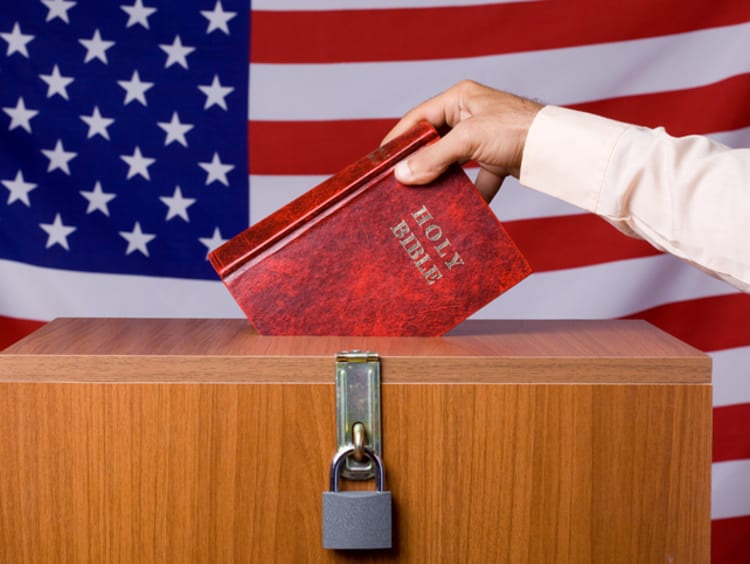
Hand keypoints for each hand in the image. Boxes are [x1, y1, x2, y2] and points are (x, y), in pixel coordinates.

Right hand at [382, 80, 542, 200]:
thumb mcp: (469, 140)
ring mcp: (485, 138)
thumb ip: (434, 158)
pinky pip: (478, 179)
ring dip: (441, 180)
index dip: (399, 138)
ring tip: (420, 197)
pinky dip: (471, 194)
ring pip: (453, 162)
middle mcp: (470, 115)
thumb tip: (402, 175)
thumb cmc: (516, 130)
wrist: (560, 149)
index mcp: (460, 99)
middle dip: (418, 163)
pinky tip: (461, 210)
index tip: (380, 160)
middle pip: (434, 141)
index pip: (418, 117)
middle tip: (396, 182)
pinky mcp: (499, 158)